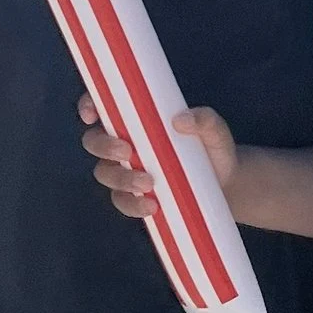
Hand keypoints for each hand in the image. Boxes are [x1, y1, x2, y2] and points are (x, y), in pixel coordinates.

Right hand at [80, 91, 237, 218]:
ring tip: (149, 183)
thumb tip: (181, 119)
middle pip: (94, 141)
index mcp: (136, 119)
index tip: (92, 114)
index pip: (101, 106)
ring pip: (105, 173)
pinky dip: (132, 205)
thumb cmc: (213, 149)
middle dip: (103, 146)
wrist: (224, 185)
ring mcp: (126, 171)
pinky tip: (152, 206)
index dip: (88, 105)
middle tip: (127, 150)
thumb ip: (204, 120)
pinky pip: (122, 201)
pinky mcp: (135, 196)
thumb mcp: (214, 131)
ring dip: (120, 178)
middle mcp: (124, 143)